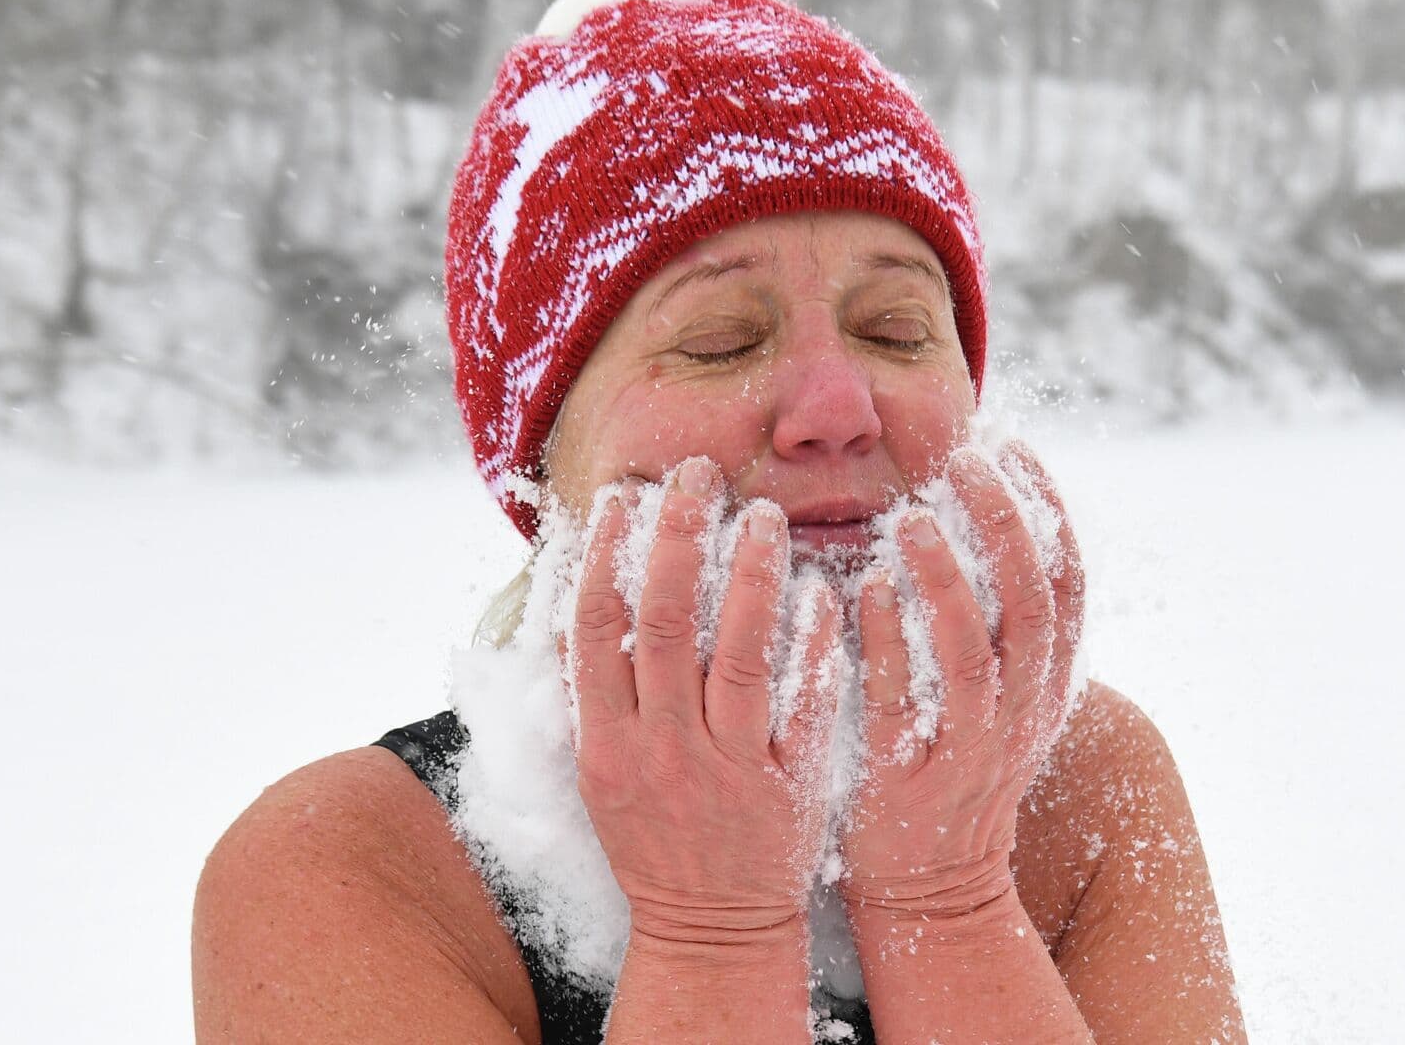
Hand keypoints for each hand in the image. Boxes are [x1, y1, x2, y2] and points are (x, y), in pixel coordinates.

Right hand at [566, 457, 842, 943]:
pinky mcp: (789, 788)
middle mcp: (661, 751)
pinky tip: (821, 592)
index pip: (595, 629)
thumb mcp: (605, 771)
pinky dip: (811, 646)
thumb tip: (583, 596)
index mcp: (606, 743)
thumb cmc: (657, 838)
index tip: (623, 493)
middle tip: (699, 472)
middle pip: (664, 625)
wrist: (711, 931)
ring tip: (764, 513)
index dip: (604, 554)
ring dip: (750, 577)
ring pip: (738, 657)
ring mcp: (728, 769)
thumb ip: (597, 692)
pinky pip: (803, 708)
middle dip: (678, 540)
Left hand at [841, 442, 1085, 920]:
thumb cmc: (952, 765)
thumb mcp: (999, 694)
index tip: (1011, 444)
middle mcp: (1021, 711)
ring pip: (974, 652)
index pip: (1066, 581)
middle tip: (963, 460)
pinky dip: (891, 642)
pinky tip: (866, 589)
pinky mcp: (912, 777)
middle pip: (1031, 603)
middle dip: (1003, 523)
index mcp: (1046, 681)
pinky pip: (906, 703)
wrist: (931, 884)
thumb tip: (987, 518)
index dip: (1045, 507)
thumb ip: (996, 619)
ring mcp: (970, 746)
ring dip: (946, 579)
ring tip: (911, 517)